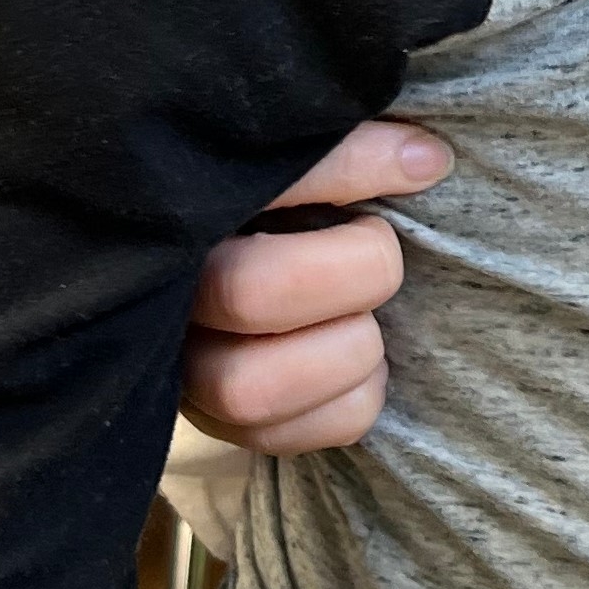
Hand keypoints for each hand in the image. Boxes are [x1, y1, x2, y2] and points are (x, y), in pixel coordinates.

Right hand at [180, 119, 448, 452]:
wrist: (235, 278)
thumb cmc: (272, 206)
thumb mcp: (289, 163)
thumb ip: (341, 151)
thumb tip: (427, 159)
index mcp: (174, 209)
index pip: (249, 178)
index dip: (348, 169)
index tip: (418, 163)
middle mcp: (161, 294)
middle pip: (247, 292)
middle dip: (354, 270)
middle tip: (378, 249)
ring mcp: (181, 371)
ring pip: (253, 387)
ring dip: (348, 349)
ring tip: (366, 317)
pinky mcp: (220, 427)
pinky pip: (288, 437)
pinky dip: (350, 401)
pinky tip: (357, 363)